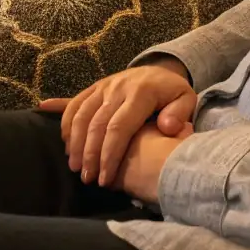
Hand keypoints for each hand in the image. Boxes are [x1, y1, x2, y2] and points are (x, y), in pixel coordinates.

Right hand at [38, 59, 195, 187]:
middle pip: (96, 124)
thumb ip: (180, 114)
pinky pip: (74, 104)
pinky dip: (65, 123)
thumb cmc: (172, 93)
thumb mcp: (186, 99)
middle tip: (88, 179)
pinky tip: (64, 143)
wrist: (159, 70)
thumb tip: (168, 128)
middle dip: (90, 155)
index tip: (106, 179)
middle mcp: (118, 87)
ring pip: (80, 115)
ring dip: (74, 143)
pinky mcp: (94, 87)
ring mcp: (104, 86)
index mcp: (141, 92)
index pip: (120, 127)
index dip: (110, 155)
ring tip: (76, 168)